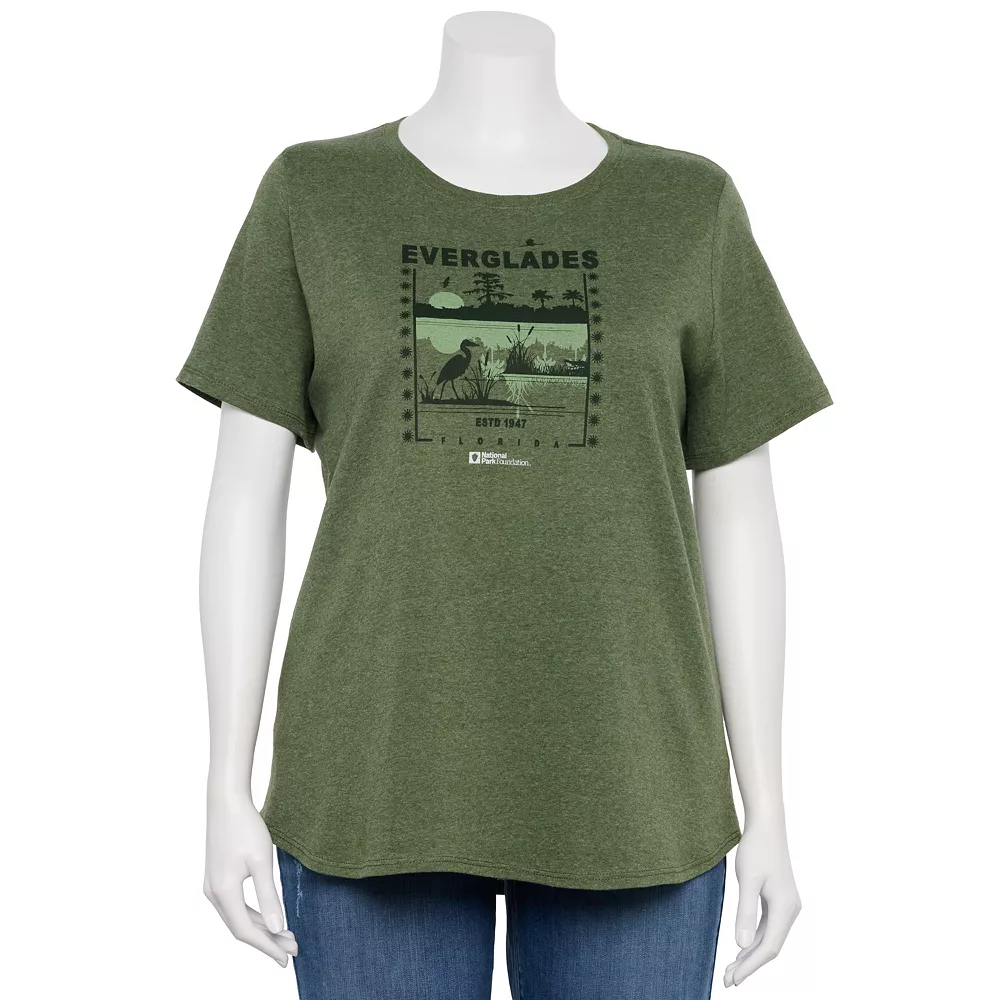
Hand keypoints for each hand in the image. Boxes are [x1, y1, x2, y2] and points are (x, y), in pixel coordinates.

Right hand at [203, 792, 297, 965]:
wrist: (226, 801)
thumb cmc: (246, 828)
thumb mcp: (262, 862)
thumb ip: (269, 897)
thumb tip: (277, 928)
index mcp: (224, 892)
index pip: (246, 931)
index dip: (267, 947)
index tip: (288, 957)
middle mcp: (213, 894)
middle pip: (241, 928)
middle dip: (267, 940)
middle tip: (293, 949)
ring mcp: (212, 886)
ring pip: (237, 918)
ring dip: (261, 928)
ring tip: (286, 935)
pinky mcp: (216, 878)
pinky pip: (234, 906)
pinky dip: (252, 914)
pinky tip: (269, 917)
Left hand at [724, 820, 800, 986]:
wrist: (767, 825)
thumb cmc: (756, 849)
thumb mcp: (747, 880)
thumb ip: (745, 913)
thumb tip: (741, 945)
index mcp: (785, 908)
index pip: (768, 948)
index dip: (751, 966)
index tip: (733, 979)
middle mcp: (790, 910)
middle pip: (770, 946)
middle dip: (749, 964)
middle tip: (727, 979)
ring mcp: (786, 904)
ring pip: (769, 937)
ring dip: (751, 953)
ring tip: (731, 968)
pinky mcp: (779, 898)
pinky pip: (768, 926)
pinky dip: (755, 938)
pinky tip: (742, 946)